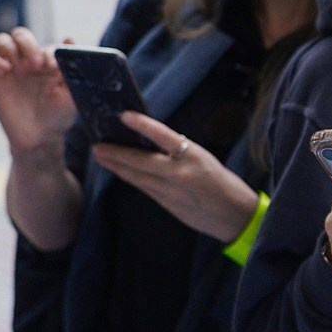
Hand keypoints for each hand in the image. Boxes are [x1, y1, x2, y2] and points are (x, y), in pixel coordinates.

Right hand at [0, 28, 76, 153]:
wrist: (39, 138)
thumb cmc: (59, 114)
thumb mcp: (71, 92)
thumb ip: (71, 67)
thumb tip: (67, 38)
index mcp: (48, 61)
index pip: (45, 45)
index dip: (49, 52)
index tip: (53, 67)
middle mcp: (28, 61)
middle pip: (21, 35)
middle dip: (27, 44)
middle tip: (35, 65)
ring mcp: (10, 69)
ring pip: (1, 41)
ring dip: (9, 47)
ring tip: (19, 66)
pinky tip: (5, 71)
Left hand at [89, 112, 258, 240]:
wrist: (235, 216)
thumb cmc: (222, 182)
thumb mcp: (205, 159)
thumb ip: (180, 152)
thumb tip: (152, 142)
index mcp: (195, 156)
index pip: (164, 136)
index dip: (143, 125)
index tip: (125, 116)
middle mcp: (181, 174)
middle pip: (141, 161)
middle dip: (116, 153)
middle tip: (97, 145)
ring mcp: (172, 192)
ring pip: (137, 176)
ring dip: (117, 166)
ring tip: (101, 156)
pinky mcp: (167, 204)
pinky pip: (144, 187)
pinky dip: (130, 177)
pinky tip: (119, 171)